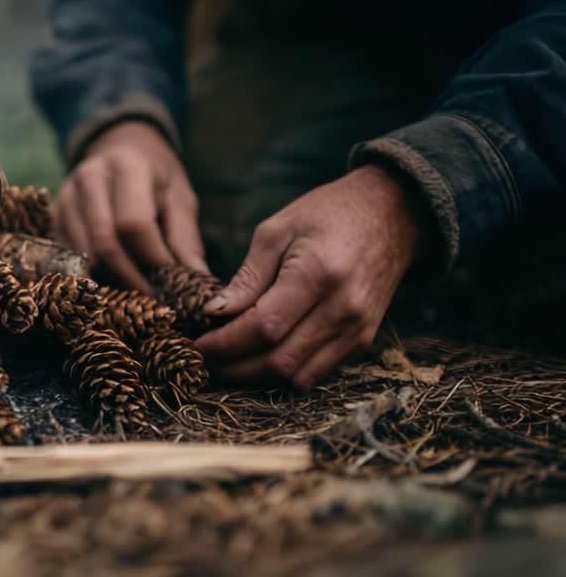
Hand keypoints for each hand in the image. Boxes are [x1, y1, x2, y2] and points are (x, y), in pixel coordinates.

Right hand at [57, 121, 207, 290]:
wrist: (119, 147)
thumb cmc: (155, 175)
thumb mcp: (179, 196)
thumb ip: (184, 237)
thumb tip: (196, 278)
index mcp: (127, 166)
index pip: (133, 223)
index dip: (152, 259)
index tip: (171, 284)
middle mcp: (90, 177)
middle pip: (104, 241)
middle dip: (130, 276)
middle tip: (152, 299)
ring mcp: (67, 195)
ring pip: (83, 252)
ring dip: (110, 278)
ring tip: (135, 291)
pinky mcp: (56, 214)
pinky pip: (70, 254)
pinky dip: (92, 272)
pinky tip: (114, 279)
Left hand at [195, 165, 431, 387]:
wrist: (393, 213)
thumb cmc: (328, 213)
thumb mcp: (277, 229)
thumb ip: (247, 275)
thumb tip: (215, 312)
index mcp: (317, 274)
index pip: (263, 326)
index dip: (225, 344)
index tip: (198, 346)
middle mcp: (343, 308)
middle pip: (278, 360)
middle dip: (234, 367)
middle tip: (205, 360)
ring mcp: (358, 328)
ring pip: (297, 375)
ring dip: (257, 377)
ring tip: (227, 363)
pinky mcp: (364, 339)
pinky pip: (318, 372)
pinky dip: (285, 374)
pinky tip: (260, 359)